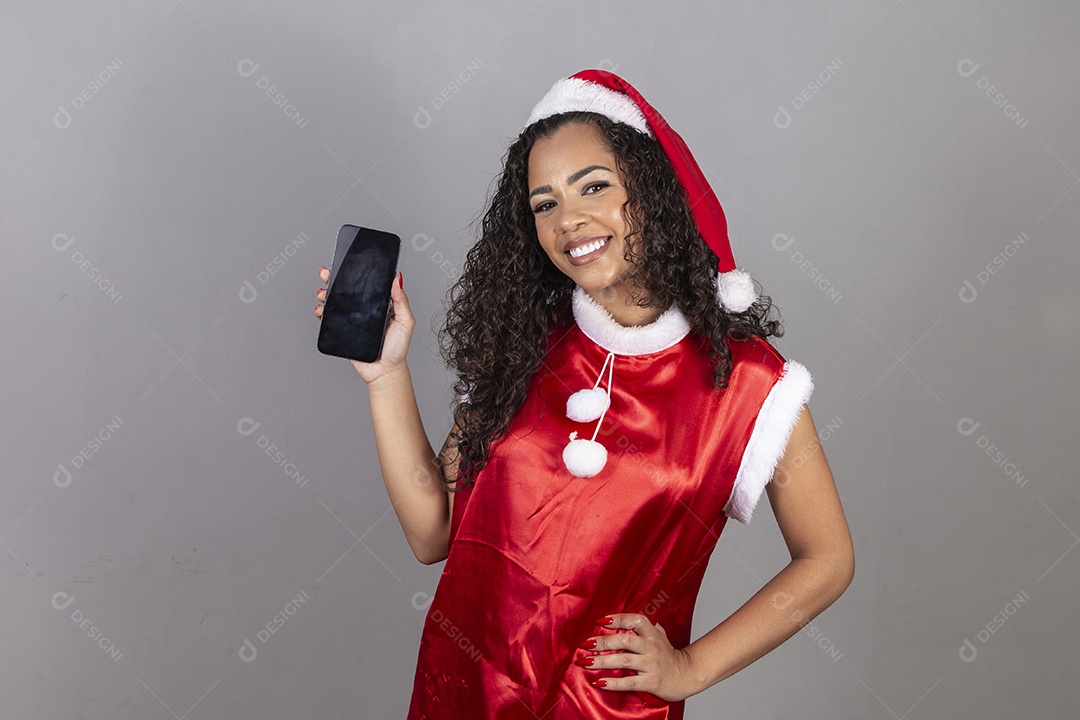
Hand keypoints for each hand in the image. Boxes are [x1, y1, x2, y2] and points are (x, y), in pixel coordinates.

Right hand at [315, 266, 412, 385]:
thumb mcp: (405, 322)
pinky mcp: (343, 331)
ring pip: (336, 303)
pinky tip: (320, 309)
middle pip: (347, 290)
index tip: (347, 262)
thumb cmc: (397, 349)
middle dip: (334, 279)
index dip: (356, 273)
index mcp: (379, 304)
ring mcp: (352, 320)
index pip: (366, 284)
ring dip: (326, 295)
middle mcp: (364, 310)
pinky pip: (330, 320)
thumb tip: (397, 279)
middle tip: (327, 273)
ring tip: (323, 293)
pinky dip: (322, 312)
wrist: (384, 372)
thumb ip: (402, 301)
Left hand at [575, 614, 700, 702]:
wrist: (686, 676)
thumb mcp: (660, 636)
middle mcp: (651, 647)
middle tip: (585, 644)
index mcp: (652, 634)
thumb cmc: (668, 655)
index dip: (619, 619)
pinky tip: (600, 682)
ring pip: (624, 661)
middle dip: (603, 642)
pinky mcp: (651, 681)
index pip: (636, 620)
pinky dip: (613, 683)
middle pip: (625, 640)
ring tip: (585, 662)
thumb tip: (627, 616)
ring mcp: (651, 664)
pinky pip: (629, 682)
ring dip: (602, 661)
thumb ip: (646, 626)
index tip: (601, 621)